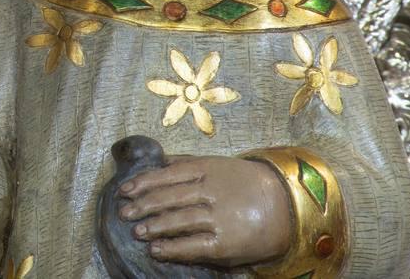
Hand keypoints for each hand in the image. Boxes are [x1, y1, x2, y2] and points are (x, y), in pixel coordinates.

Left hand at [118, 155, 290, 267]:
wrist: (286, 204)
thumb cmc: (246, 183)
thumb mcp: (218, 164)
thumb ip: (189, 163)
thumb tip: (159, 160)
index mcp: (207, 169)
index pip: (167, 174)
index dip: (143, 182)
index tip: (124, 189)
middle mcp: (211, 191)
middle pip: (169, 197)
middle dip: (143, 205)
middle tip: (123, 213)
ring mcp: (219, 217)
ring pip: (179, 220)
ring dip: (155, 226)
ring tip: (137, 231)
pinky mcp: (226, 243)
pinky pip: (195, 246)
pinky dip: (174, 248)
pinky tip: (157, 249)